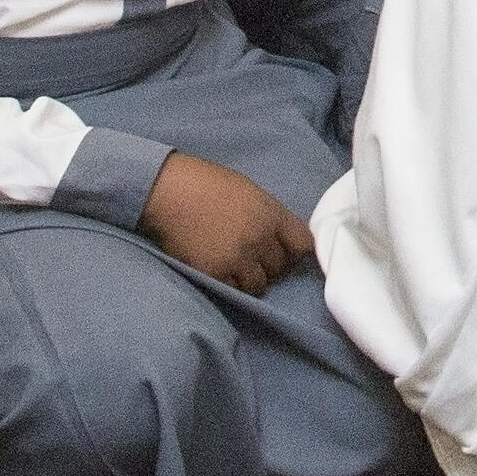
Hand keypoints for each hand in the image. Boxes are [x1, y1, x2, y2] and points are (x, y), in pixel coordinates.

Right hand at [140, 149, 313, 292]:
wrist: (171, 193)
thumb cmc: (210, 185)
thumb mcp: (251, 192)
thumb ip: (270, 216)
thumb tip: (281, 239)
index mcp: (272, 215)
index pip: (304, 244)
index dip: (298, 251)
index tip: (289, 253)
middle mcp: (260, 239)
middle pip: (282, 267)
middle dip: (273, 265)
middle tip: (259, 261)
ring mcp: (237, 259)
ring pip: (259, 284)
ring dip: (252, 279)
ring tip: (239, 268)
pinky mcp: (214, 274)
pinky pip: (233, 290)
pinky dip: (231, 284)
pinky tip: (222, 271)